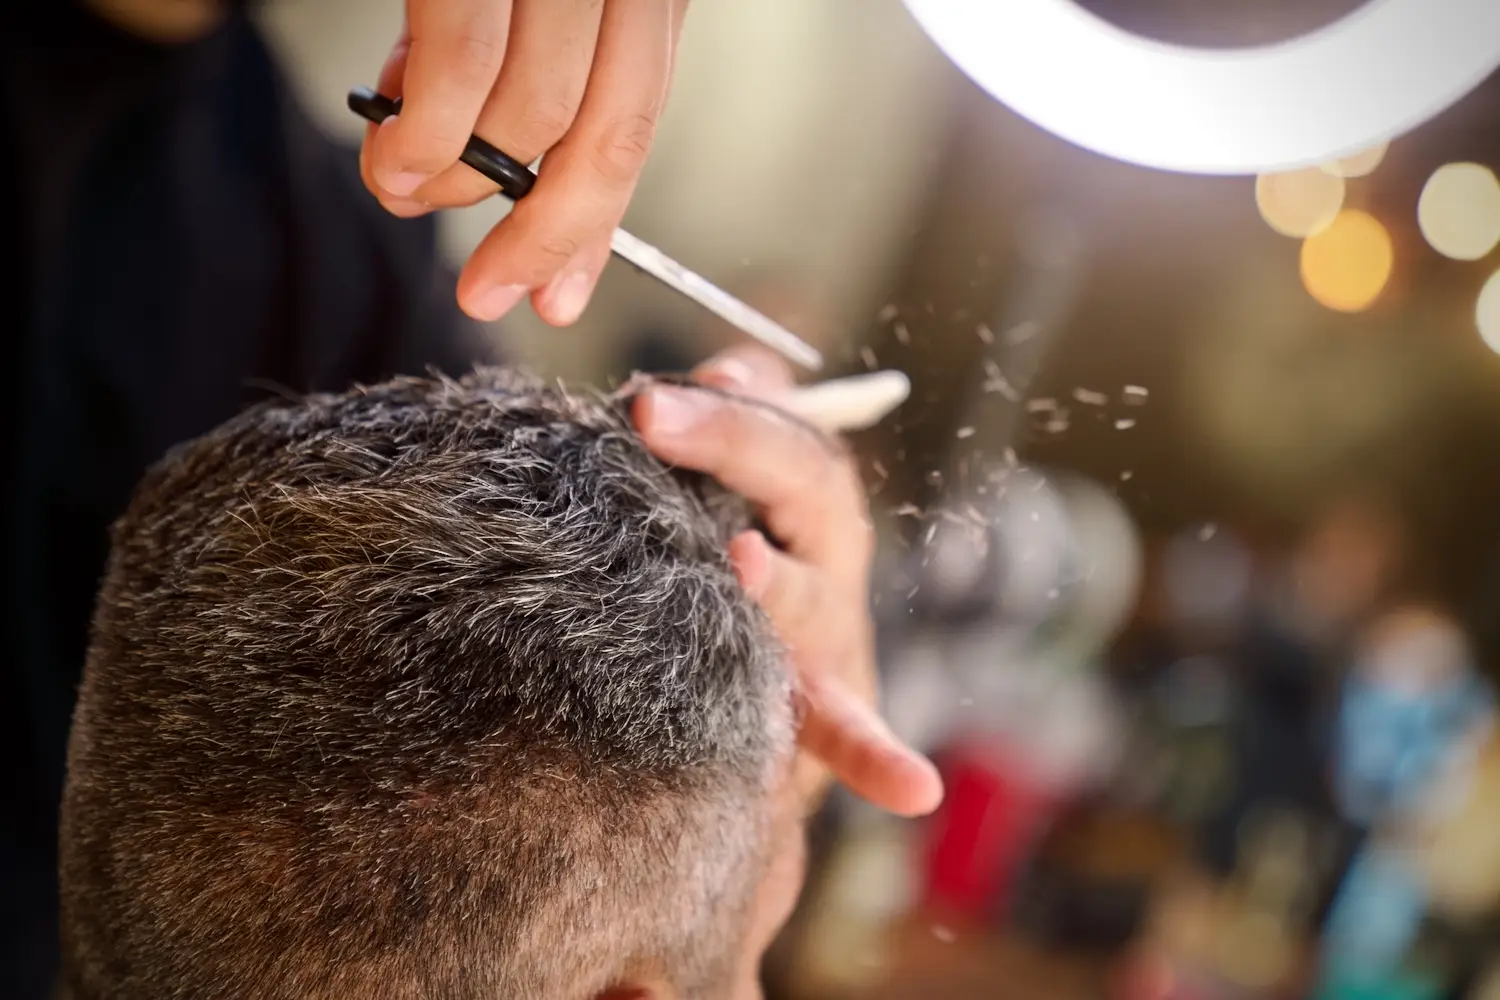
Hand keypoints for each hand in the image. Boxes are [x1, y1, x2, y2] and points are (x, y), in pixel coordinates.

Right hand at [361, 0, 687, 325]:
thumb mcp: (513, 17)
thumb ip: (506, 89)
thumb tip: (453, 184)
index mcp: (641, 0)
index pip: (631, 136)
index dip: (590, 233)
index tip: (555, 302)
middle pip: (605, 142)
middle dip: (540, 237)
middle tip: (483, 287)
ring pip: (536, 115)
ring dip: (463, 179)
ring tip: (406, 189)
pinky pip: (464, 64)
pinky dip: (428, 130)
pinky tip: (399, 151)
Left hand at [633, 347, 944, 817]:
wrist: (762, 717)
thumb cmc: (730, 578)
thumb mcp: (737, 496)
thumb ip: (737, 422)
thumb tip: (735, 365)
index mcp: (811, 499)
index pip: (787, 429)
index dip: (729, 404)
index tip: (654, 388)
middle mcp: (829, 560)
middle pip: (806, 484)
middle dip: (732, 442)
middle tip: (646, 412)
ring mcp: (828, 638)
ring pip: (811, 602)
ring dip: (780, 584)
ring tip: (741, 562)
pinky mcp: (823, 716)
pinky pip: (851, 735)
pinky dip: (880, 757)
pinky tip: (911, 788)